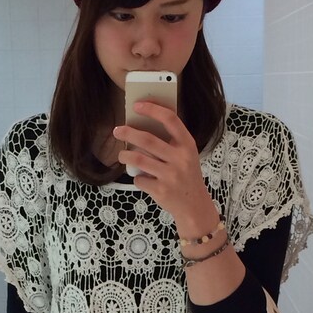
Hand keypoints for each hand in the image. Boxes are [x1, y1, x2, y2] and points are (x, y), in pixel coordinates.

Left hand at [113, 102, 218, 234]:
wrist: (194, 206)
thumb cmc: (186, 176)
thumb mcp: (186, 156)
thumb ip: (171, 142)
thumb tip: (141, 125)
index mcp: (188, 145)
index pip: (171, 120)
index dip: (153, 109)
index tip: (137, 105)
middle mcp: (181, 159)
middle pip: (148, 140)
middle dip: (128, 133)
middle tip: (117, 130)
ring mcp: (171, 175)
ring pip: (138, 159)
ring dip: (125, 156)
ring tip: (122, 155)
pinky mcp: (161, 190)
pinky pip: (140, 179)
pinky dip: (137, 178)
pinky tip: (141, 178)